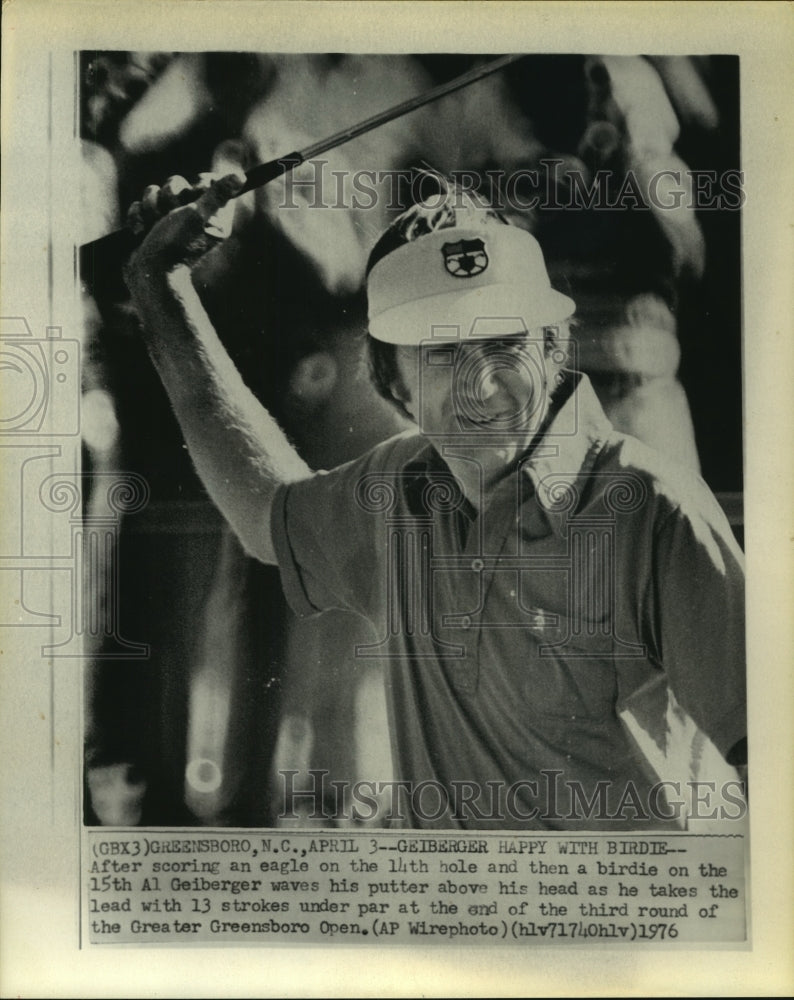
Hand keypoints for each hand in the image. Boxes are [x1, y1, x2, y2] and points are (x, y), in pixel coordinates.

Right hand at [123, 171, 245, 288]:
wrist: (149, 272)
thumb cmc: (176, 244)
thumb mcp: (199, 214)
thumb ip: (217, 194)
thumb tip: (241, 176)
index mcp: (211, 215)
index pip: (207, 182)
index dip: (197, 183)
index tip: (194, 194)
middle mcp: (191, 216)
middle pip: (175, 183)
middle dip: (167, 198)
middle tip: (170, 217)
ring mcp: (168, 221)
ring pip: (154, 193)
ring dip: (150, 209)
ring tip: (154, 227)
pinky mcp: (149, 226)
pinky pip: (139, 206)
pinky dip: (138, 219)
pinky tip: (141, 233)